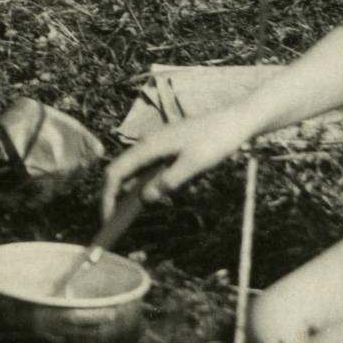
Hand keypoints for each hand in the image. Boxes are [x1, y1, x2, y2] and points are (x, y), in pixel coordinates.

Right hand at [99, 111, 245, 224]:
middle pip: (120, 171)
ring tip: (128, 213)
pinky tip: (151, 195)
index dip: (107, 197)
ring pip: (134, 170)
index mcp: (148, 146)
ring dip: (129, 191)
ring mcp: (156, 145)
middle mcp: (147, 144)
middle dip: (113, 196)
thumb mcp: (193, 165)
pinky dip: (143, 184)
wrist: (235, 121)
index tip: (107, 220)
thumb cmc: (215, 141)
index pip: (116, 172)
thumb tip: (145, 199)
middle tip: (114, 221)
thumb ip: (168, 182)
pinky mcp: (167, 148)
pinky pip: (147, 168)